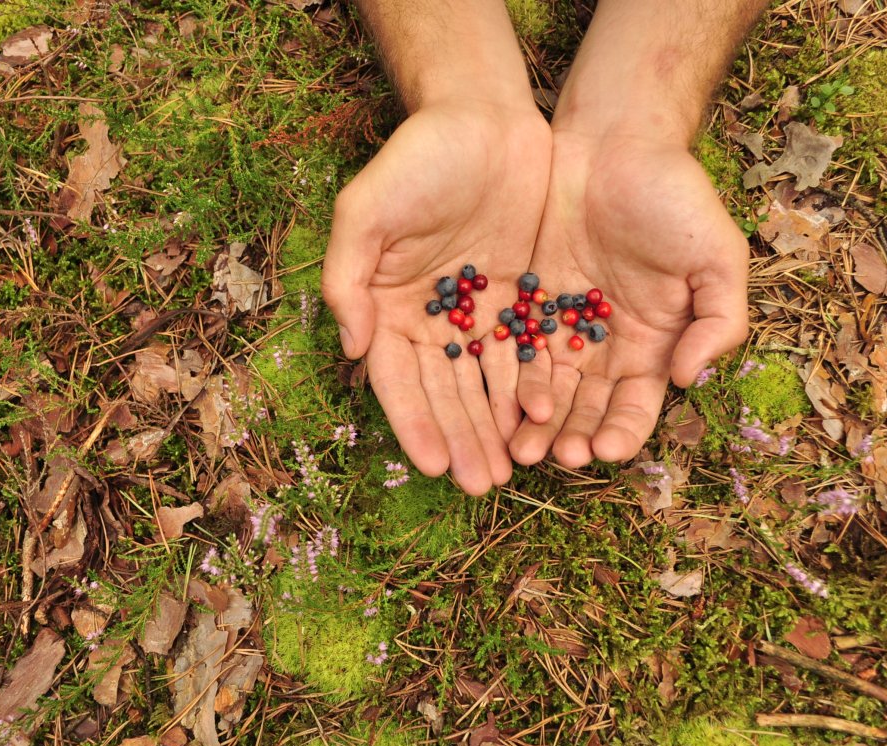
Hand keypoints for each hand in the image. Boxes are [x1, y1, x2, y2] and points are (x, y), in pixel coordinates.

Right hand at [323, 101, 551, 493]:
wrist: (484, 119)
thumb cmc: (416, 160)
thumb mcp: (367, 210)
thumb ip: (348, 278)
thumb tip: (354, 348)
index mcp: (385, 308)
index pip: (398, 380)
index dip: (414, 422)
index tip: (430, 465)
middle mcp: (428, 321)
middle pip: (444, 393)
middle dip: (459, 440)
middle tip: (478, 486)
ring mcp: (474, 315)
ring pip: (484, 385)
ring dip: (493, 431)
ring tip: (508, 474)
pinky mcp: (517, 303)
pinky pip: (523, 357)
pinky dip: (527, 392)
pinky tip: (539, 427)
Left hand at [507, 130, 749, 466]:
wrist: (614, 141)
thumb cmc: (674, 196)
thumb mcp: (716, 256)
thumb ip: (717, 320)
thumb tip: (687, 378)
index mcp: (654, 343)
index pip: (636, 404)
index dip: (622, 431)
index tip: (604, 449)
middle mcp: (606, 346)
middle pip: (586, 407)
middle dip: (572, 436)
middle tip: (555, 458)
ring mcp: (562, 326)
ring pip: (545, 389)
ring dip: (535, 422)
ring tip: (520, 448)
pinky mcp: (525, 303)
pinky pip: (512, 350)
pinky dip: (504, 380)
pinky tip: (492, 404)